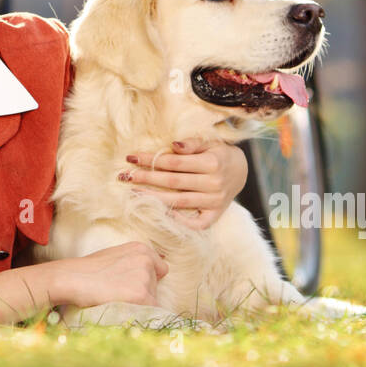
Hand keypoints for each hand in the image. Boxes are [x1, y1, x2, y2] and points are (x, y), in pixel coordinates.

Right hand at [54, 242, 168, 308]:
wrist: (72, 278)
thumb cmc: (88, 270)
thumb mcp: (115, 256)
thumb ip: (133, 263)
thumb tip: (149, 277)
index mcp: (141, 249)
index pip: (161, 270)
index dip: (147, 281)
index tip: (132, 285)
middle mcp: (147, 261)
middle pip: (156, 287)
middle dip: (142, 293)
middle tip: (118, 293)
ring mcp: (145, 278)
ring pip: (153, 300)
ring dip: (139, 304)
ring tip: (116, 299)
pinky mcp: (142, 295)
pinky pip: (149, 313)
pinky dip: (138, 315)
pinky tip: (121, 308)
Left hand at [119, 138, 248, 229]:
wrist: (241, 171)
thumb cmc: (218, 153)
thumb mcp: (208, 142)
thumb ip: (191, 143)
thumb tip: (173, 145)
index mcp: (212, 163)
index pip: (174, 162)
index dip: (151, 160)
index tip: (131, 157)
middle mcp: (214, 184)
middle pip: (172, 182)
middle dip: (146, 178)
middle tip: (124, 175)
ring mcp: (215, 202)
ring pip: (178, 202)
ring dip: (153, 198)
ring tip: (132, 192)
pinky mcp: (214, 216)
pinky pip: (194, 224)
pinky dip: (177, 221)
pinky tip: (158, 212)